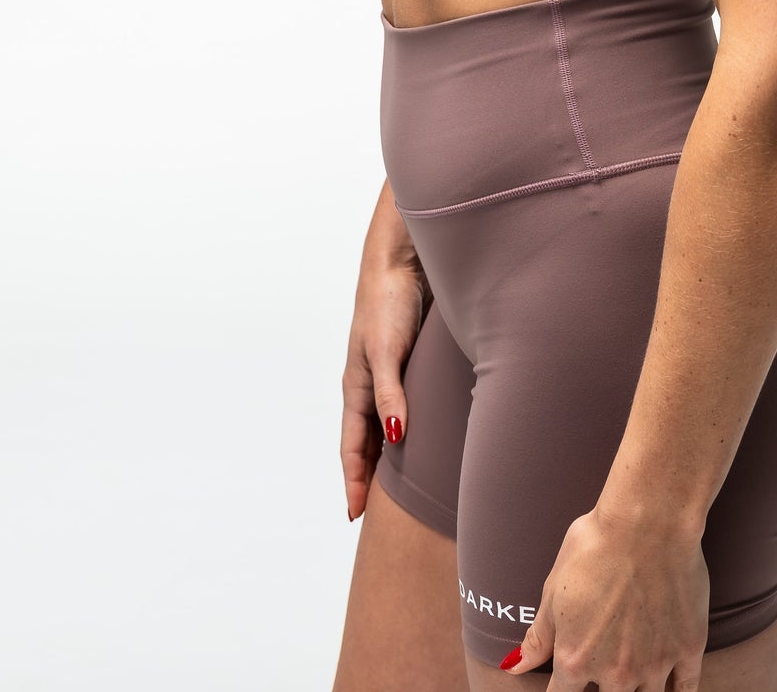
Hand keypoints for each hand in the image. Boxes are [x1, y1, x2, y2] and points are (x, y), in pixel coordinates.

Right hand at [340, 255, 428, 520]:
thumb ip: (390, 394)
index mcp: (356, 386)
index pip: (353, 446)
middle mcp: (371, 384)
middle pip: (367, 441)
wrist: (403, 261)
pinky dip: (408, 428)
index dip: (354, 480)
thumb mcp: (386, 351)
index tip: (355, 515)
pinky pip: (406, 405)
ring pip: (386, 425)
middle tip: (376, 515)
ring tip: (397, 486)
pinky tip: (423, 437)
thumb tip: (396, 438)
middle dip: (367, 477)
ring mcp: (390, 373)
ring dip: (388, 455)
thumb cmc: (388, 303)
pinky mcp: (410, 361)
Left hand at [504, 502, 708, 690]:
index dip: (562, 691)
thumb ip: (539, 635)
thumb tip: (514, 666)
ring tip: (632, 676)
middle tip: (602, 671)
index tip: (568, 681)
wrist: (648, 522)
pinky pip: (686, 690)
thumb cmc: (596, 546)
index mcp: (575, 659)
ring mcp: (655, 664)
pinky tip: (671, 688)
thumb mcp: (554, 588)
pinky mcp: (688, 648)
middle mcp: (615, 673)